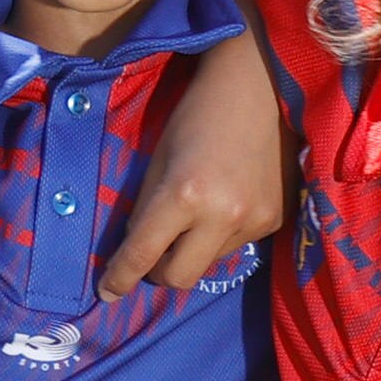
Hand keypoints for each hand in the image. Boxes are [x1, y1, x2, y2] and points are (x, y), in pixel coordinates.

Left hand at [101, 23, 288, 295]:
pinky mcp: (273, 221)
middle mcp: (221, 217)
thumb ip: (146, 208)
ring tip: (199, 210)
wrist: (263, 88)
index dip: (120, 278)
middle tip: (151, 255)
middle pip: (179, 278)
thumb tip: (136, 250)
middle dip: (158, 272)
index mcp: (183, 195)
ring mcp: (252, 222)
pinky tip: (227, 199)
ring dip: (192, 250)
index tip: (107, 292)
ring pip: (207, 263)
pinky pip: (235, 246)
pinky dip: (220, 234)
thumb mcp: (159, 158)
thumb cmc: (197, 114)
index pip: (142, 254)